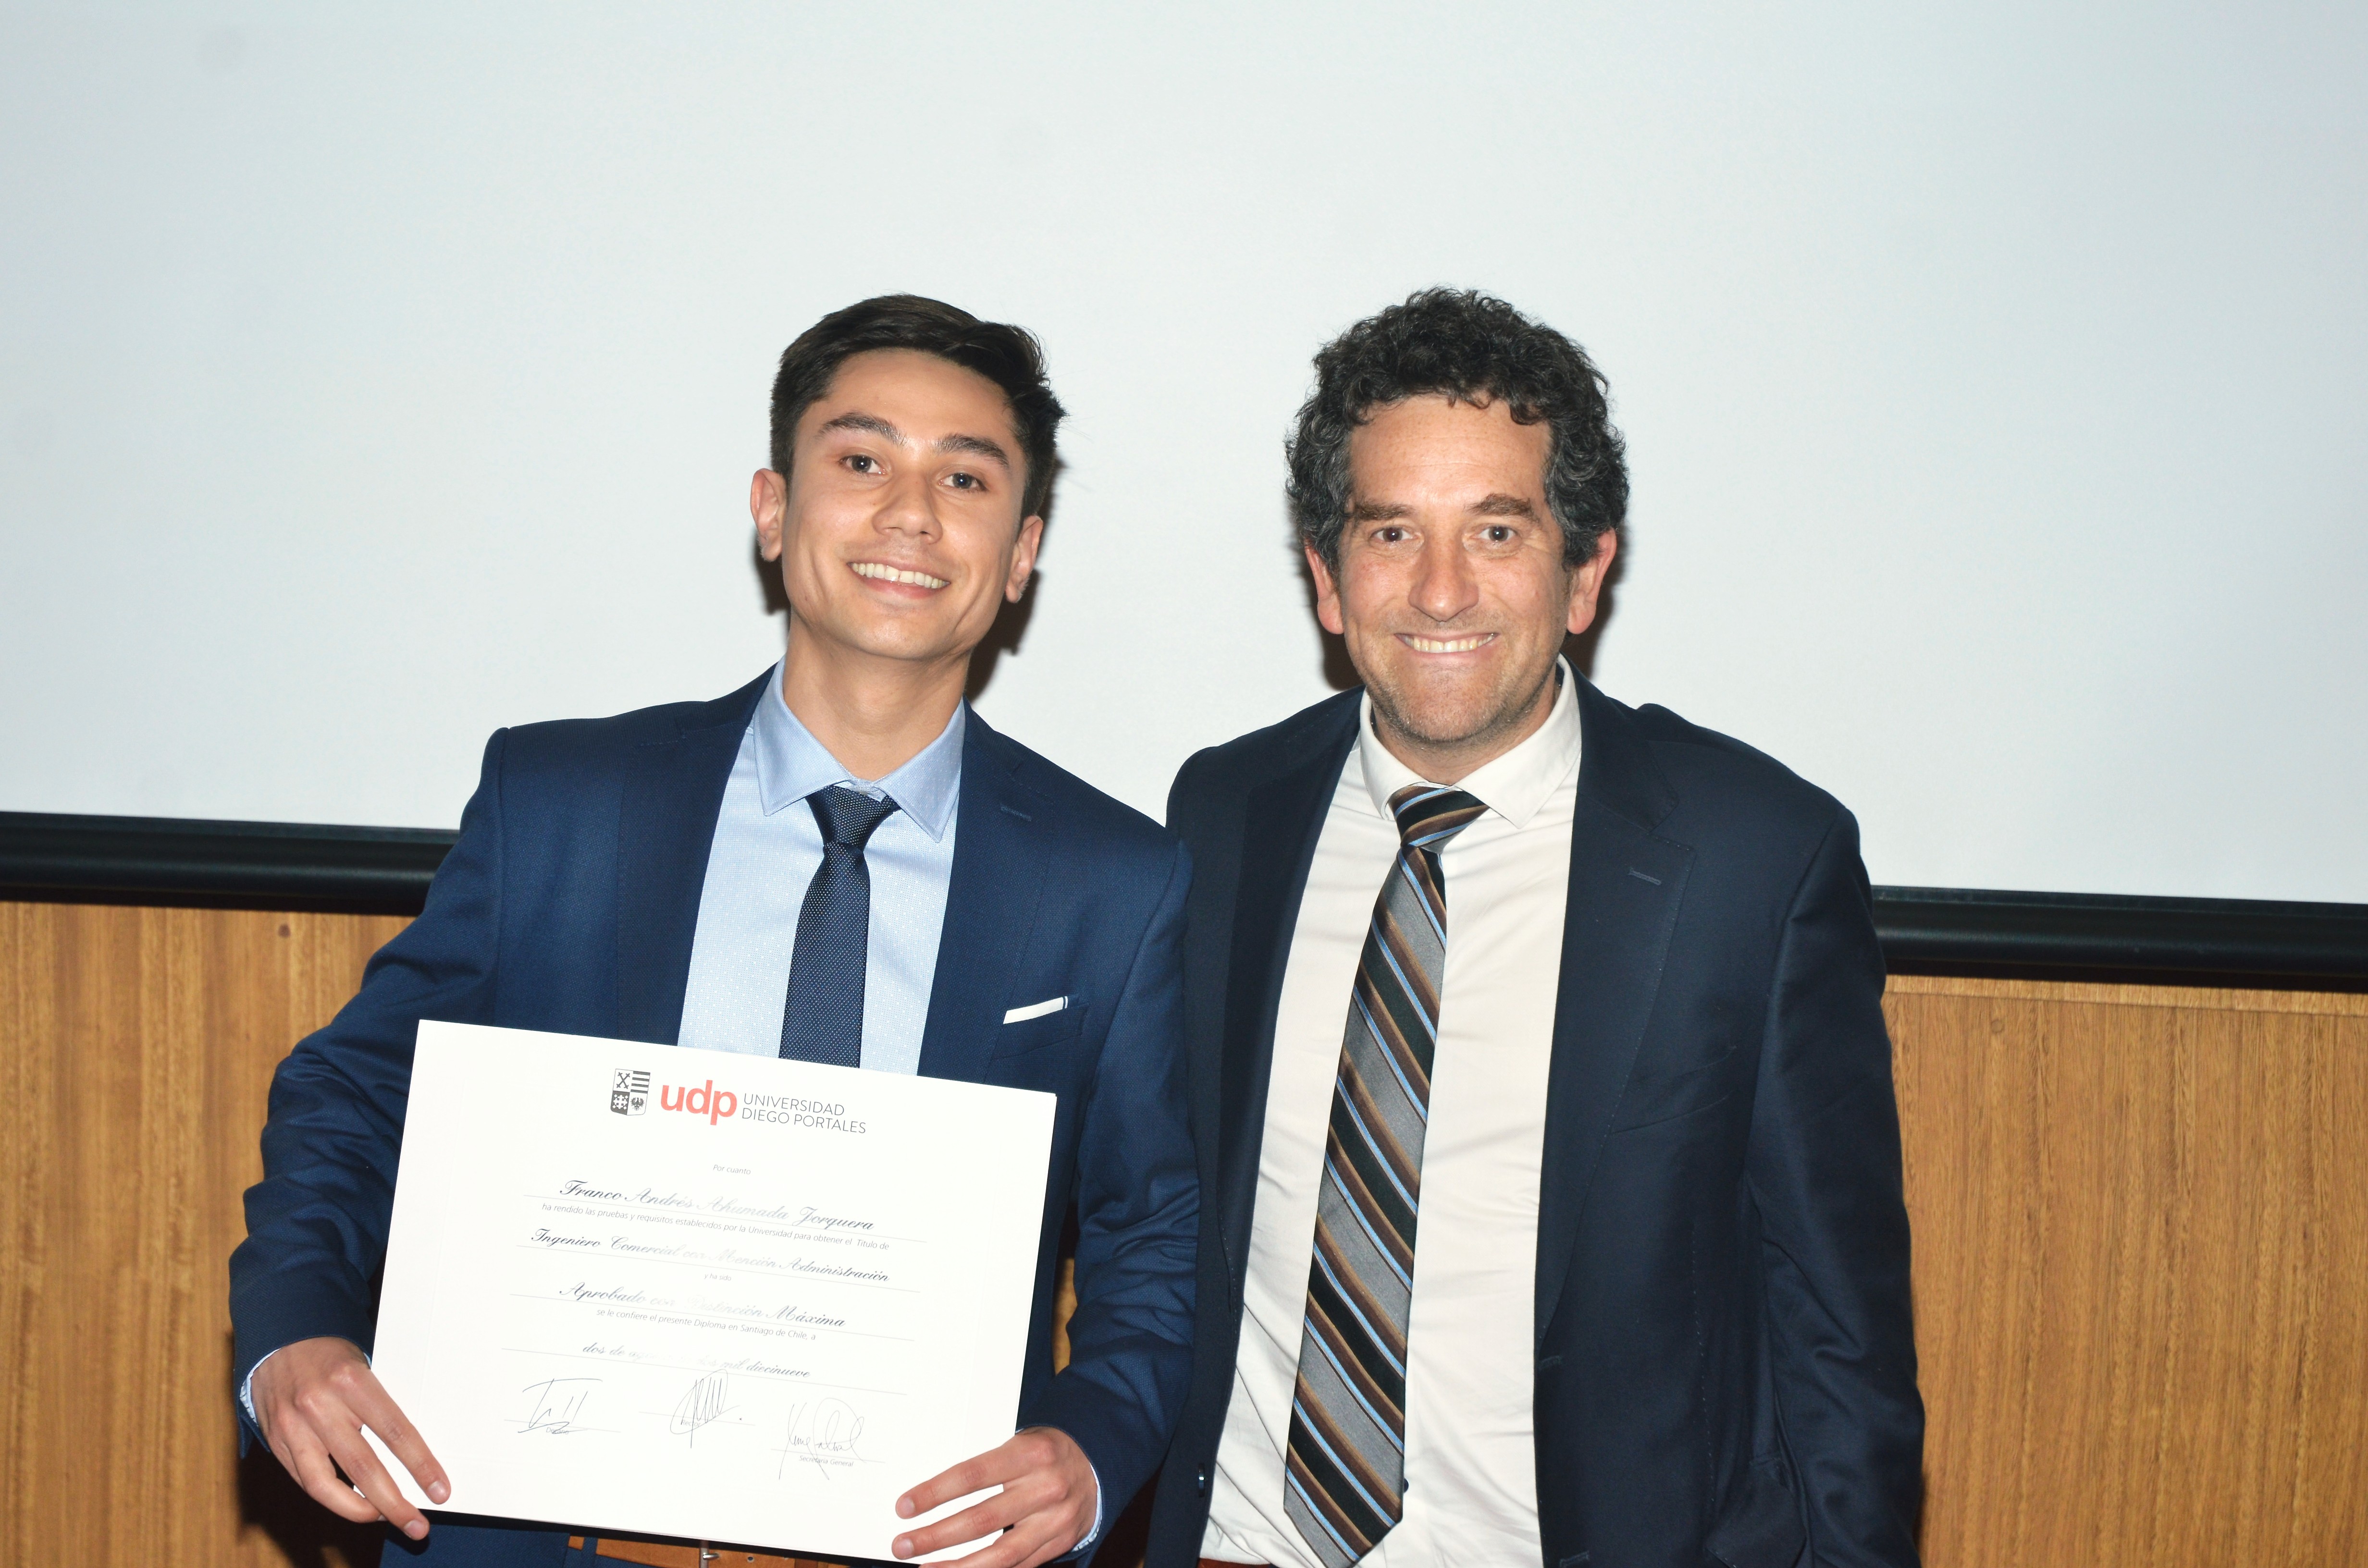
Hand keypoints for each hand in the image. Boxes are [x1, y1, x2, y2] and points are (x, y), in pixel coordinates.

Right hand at [250, 1336, 449, 1540]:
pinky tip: (353, 1505)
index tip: (439, 1490)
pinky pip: (306, 1480)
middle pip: (363, 1466)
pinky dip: (331, 1498)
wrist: (279, 1339)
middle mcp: (320, 1406)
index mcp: (352, 1381)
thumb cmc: (332, 1356)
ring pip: (325, 1484)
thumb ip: (382, 1408)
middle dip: (393, 1502)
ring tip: (384, 1520)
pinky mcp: (275, 1441)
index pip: (395, 1432)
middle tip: (416, 1525)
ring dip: (359, 1511)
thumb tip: (414, 1455)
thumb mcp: (365, 1369)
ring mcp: (293, 1427)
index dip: (420, 1465)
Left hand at [891, 1426, 1096, 1565]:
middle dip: (936, 1536)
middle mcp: (1045, 1488)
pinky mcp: (1059, 1543)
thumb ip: (985, 1467)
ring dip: (957, 1565)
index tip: (904, 1506)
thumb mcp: (1018, 1444)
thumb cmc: (1045, 1451)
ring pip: (1000, 1553)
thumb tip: (933, 1495)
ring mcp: (1055, 1520)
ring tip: (926, 1567)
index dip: (935, 1493)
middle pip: (981, 1519)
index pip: (972, 1475)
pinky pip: (1019, 1567)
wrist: (1098, 1461)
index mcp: (1030, 1454)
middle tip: (903, 1544)